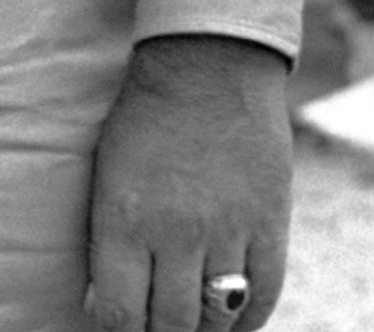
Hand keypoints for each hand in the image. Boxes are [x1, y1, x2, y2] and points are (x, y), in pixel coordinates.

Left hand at [87, 33, 290, 331]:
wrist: (205, 67)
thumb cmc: (142, 121)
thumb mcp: (106, 177)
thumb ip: (107, 243)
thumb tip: (103, 307)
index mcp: (123, 218)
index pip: (120, 314)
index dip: (118, 331)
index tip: (119, 325)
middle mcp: (175, 232)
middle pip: (171, 325)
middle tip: (156, 327)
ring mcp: (227, 230)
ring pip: (217, 316)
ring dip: (202, 329)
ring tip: (191, 322)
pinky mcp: (270, 224)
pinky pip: (263, 294)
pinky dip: (247, 318)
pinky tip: (232, 318)